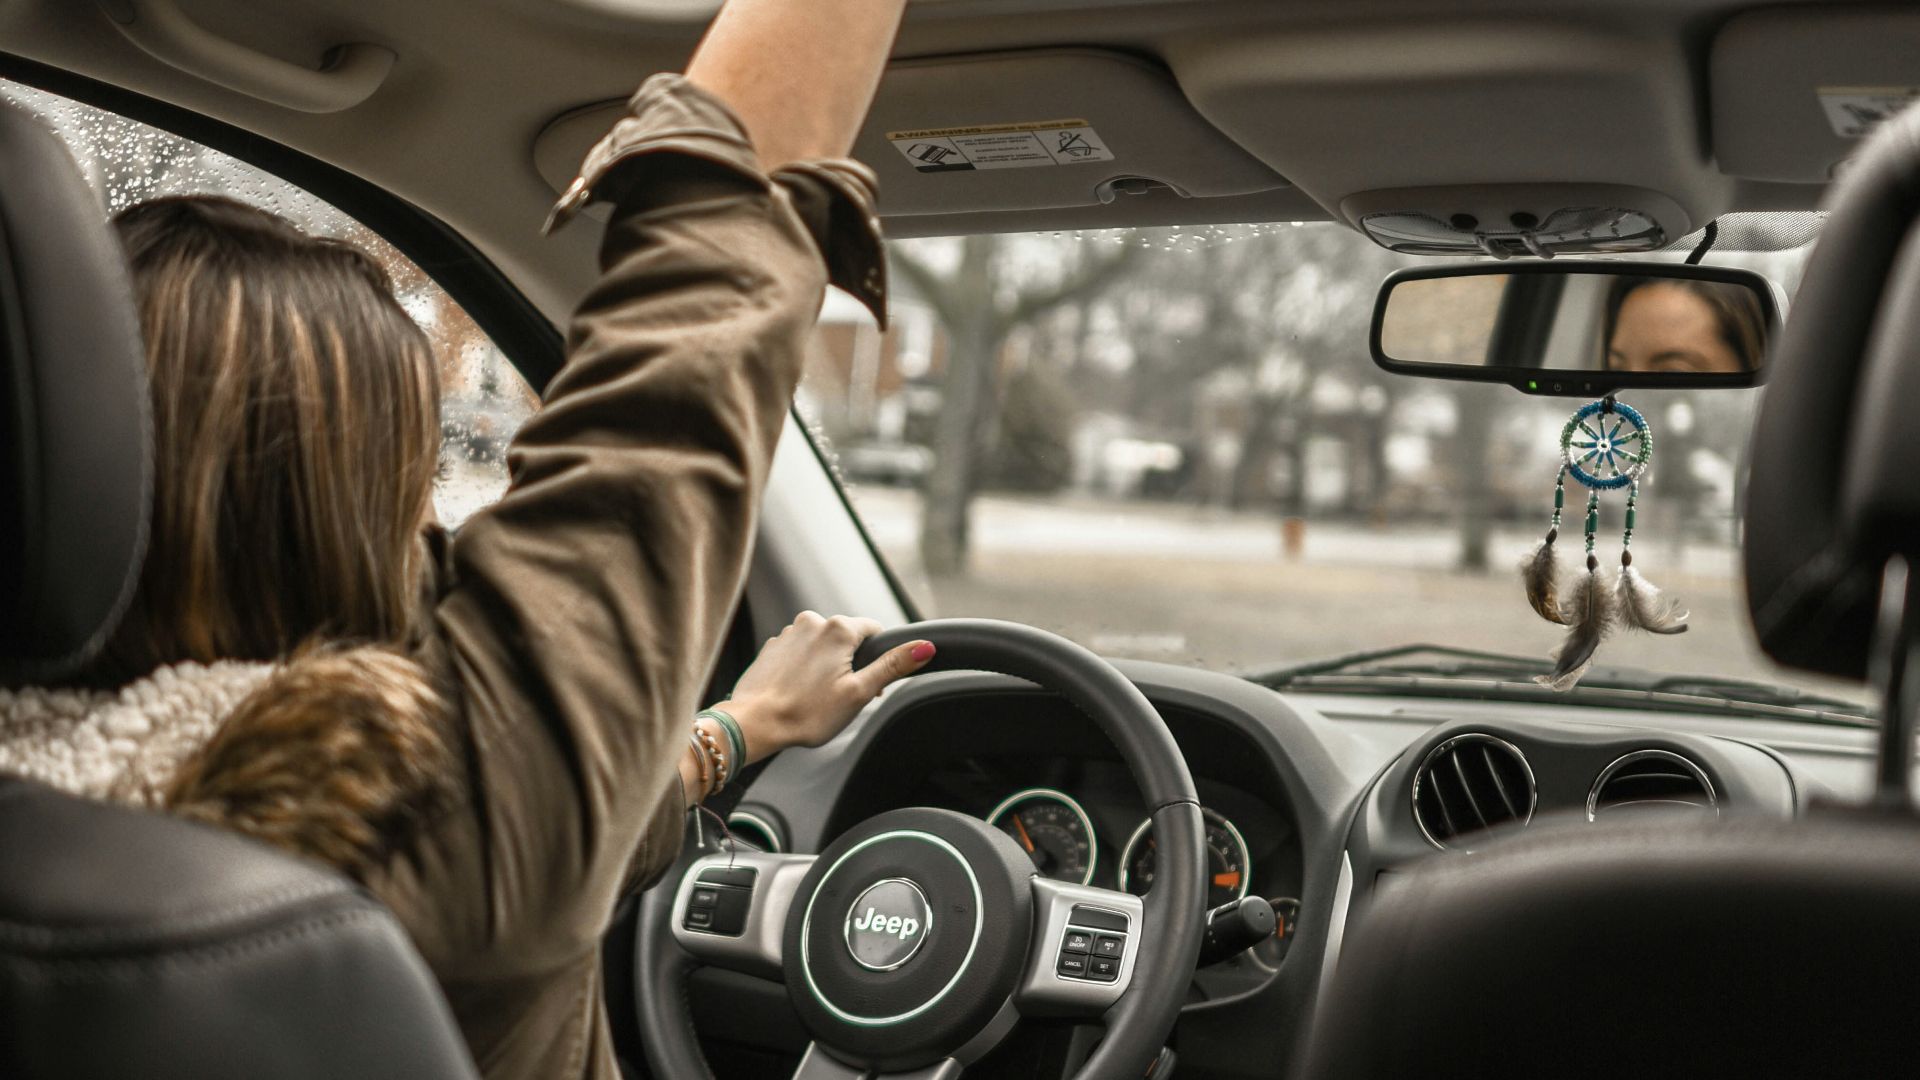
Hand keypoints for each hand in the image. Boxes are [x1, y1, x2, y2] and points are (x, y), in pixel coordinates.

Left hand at [716, 613, 933, 762]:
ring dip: (826, 666)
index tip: (867, 685)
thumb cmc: (806, 713)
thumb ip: (893, 666)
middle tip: (842, 697)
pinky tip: (798, 693)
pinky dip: (803, 669)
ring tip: (816, 698)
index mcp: (838, 629)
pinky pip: (799, 653)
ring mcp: (789, 633)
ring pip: (822, 646)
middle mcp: (812, 622)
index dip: (877, 659)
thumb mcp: (859, 692)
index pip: (874, 631)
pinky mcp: (772, 647)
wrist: (753, 723)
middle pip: (847, 639)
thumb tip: (925, 646)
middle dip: (850, 664)